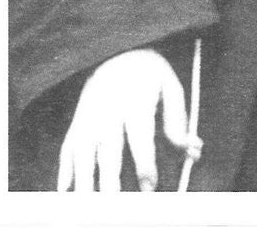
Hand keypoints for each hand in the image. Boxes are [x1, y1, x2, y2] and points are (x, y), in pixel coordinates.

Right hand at [57, 48, 201, 191]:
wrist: (115, 51)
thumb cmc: (148, 74)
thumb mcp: (169, 85)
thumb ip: (178, 119)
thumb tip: (192, 150)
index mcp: (134, 98)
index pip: (139, 134)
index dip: (145, 161)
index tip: (149, 185)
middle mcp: (108, 108)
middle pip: (107, 148)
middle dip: (110, 179)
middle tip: (114, 206)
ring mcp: (88, 115)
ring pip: (83, 152)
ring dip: (84, 180)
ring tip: (89, 205)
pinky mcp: (77, 122)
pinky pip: (67, 148)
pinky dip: (64, 169)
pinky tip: (65, 191)